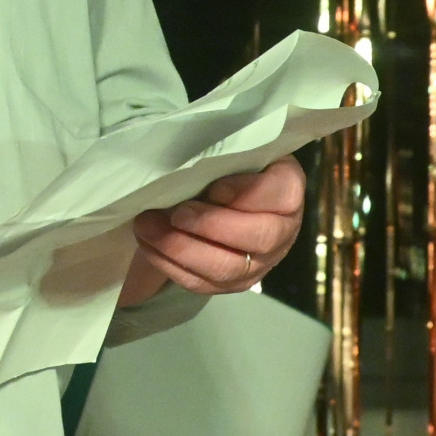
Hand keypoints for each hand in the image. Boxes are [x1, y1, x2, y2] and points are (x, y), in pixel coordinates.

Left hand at [120, 155, 306, 305]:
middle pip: (258, 238)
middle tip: (175, 212)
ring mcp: (260, 263)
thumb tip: (192, 166)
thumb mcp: (230, 152)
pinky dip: (170, 264)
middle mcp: (283, 231)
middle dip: (210, 225)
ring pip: (226, 268)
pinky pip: (201, 283)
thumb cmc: (225, 167)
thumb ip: (222, 157)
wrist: (214, 198)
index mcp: (288, 190)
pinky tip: (149, 243)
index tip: (213, 187)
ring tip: (147, 226)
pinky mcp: (232, 283)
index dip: (245, 192)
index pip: (280, 193)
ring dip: (181, 248)